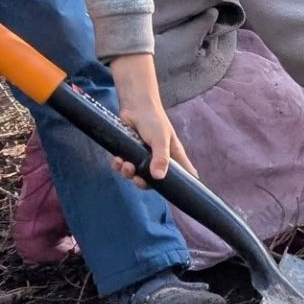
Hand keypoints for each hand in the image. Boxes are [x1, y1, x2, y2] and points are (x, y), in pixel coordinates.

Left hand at [108, 53, 197, 187]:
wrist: (134, 106)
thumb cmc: (154, 120)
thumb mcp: (160, 139)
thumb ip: (161, 158)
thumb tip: (159, 178)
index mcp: (173, 156)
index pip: (184, 175)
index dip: (185, 187)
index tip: (182, 197)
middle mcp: (159, 159)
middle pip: (154, 182)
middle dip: (144, 183)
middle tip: (138, 178)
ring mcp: (144, 157)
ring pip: (137, 175)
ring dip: (128, 173)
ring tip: (125, 164)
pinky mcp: (130, 153)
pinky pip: (124, 167)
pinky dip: (120, 166)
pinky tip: (118, 160)